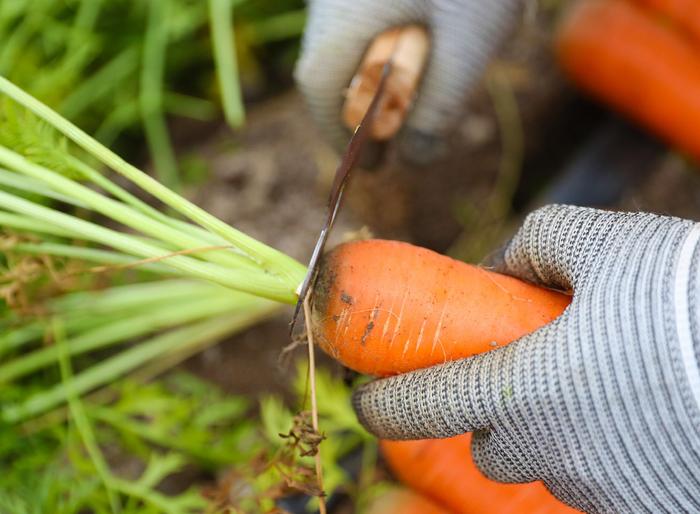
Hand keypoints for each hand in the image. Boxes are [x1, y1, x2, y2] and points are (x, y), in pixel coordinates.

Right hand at [294, 0, 518, 164]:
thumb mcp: (467, 39)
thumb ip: (439, 107)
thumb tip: (415, 159)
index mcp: (342, 14)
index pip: (319, 90)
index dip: (341, 136)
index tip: (371, 166)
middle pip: (336, 66)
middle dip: (369, 109)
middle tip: (403, 140)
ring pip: (358, 39)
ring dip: (389, 73)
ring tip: (430, 89)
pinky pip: (377, 14)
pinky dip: (401, 42)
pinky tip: (442, 37)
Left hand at [352, 205, 699, 512]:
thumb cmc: (680, 291)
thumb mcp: (597, 241)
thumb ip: (532, 248)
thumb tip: (502, 268)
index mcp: (523, 389)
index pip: (422, 407)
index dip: (385, 404)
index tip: (367, 401)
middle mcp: (553, 451)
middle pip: (487, 443)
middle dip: (488, 414)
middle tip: (518, 377)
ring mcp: (603, 488)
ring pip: (546, 466)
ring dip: (548, 435)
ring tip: (593, 389)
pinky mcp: (648, 505)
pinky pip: (601, 483)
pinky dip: (601, 453)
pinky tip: (633, 415)